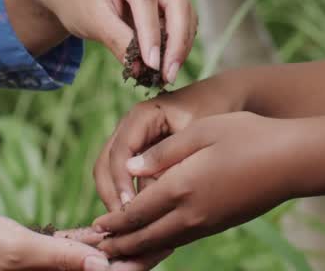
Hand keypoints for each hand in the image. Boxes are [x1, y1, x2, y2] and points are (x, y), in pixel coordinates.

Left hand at [6, 0, 196, 83]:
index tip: (153, 65)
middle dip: (176, 41)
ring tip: (168, 73)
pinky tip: (168, 61)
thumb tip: (143, 69)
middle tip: (169, 74)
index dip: (152, 33)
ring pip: (184, 9)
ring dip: (180, 43)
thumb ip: (118, 40)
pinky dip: (177, 38)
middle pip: (176, 0)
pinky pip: (181, 14)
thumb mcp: (91, 19)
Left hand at [92, 112, 300, 257]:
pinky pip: (180, 242)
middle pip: (143, 237)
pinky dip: (159, 247)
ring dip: (136, 251)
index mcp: (180, 186)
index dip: (112, 222)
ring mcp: (205, 223)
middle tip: (97, 251)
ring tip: (118, 255)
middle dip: (118, 246)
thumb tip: (131, 167)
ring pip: (161, 244)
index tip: (94, 227)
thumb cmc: (248, 136)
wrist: (292, 161)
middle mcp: (189, 212)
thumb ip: (164, 152)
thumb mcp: (202, 131)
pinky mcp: (218, 225)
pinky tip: (153, 244)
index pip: (134, 212)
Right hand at [94, 75, 244, 211]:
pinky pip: (121, 177)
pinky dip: (125, 196)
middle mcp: (128, 127)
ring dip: (115, 198)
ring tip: (128, 226)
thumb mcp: (195, 135)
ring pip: (108, 173)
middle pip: (104, 164)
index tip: (130, 208)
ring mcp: (129, 140)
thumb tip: (149, 197)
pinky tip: (138, 218)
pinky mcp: (135, 154)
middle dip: (111, 194)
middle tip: (122, 224)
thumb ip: (171, 162)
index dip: (122, 181)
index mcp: (141, 116)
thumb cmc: (212, 113)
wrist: (220, 98)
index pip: (120, 151)